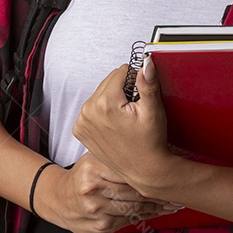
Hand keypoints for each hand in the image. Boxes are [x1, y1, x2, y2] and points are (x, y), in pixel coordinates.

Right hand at [35, 151, 177, 232]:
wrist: (59, 199)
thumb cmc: (83, 175)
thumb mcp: (94, 157)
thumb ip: (115, 152)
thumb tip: (145, 139)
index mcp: (93, 168)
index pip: (129, 171)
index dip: (151, 173)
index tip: (167, 173)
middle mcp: (93, 190)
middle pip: (134, 191)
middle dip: (158, 193)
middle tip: (177, 192)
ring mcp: (97, 211)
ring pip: (135, 209)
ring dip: (157, 208)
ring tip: (173, 204)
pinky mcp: (101, 227)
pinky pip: (129, 221)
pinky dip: (146, 217)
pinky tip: (158, 213)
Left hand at [72, 59, 173, 196]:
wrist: (144, 170)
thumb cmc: (150, 143)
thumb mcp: (153, 111)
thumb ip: (147, 84)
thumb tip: (146, 62)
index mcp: (105, 104)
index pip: (121, 71)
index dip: (135, 80)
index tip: (140, 97)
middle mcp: (88, 111)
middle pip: (109, 81)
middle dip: (123, 90)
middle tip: (134, 109)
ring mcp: (82, 122)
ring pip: (100, 93)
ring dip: (112, 99)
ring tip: (125, 118)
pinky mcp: (79, 129)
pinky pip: (92, 108)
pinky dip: (103, 111)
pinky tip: (114, 124)